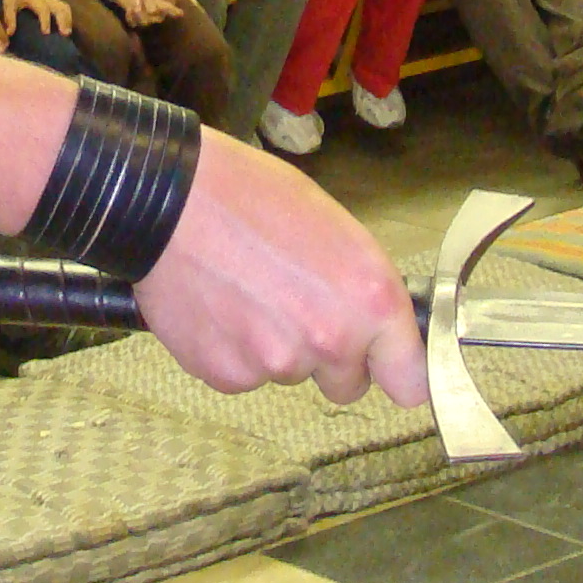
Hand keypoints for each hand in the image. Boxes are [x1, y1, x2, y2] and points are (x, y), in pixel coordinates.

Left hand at [4, 0, 72, 37]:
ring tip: (67, 32)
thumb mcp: (9, 1)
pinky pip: (64, 8)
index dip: (45, 21)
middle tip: (65, 34)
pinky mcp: (54, 0)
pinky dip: (67, 17)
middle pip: (60, 8)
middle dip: (63, 20)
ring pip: (65, 7)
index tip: (46, 33)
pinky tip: (66, 27)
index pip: (43, 10)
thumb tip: (9, 33)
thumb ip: (9, 17)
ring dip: (67, 19)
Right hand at [135, 131, 424, 407]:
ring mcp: (276, 363)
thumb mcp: (336, 229)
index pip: (411, 382)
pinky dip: (234, 350)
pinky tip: (220, 307)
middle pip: (347, 386)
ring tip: (248, 291)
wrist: (170, 202)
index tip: (386, 366)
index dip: (397, 373)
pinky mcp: (228, 375)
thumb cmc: (252, 197)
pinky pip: (244, 375)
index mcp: (370, 299)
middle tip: (298, 308)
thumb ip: (364, 291)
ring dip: (276, 347)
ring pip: (291, 374)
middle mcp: (330, 340)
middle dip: (330, 358)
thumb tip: (376, 329)